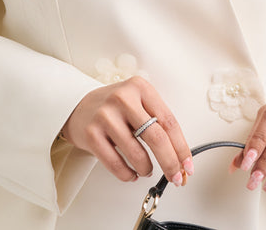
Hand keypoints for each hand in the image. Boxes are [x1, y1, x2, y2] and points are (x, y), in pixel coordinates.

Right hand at [61, 76, 192, 185]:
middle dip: (170, 163)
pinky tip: (131, 173)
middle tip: (176, 178)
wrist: (78, 106)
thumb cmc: (114, 107)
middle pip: (156, 138)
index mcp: (140, 87)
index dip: (181, 147)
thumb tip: (180, 157)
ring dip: (147, 169)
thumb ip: (158, 122)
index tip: (187, 165)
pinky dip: (128, 175)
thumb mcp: (138, 102)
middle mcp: (123, 98)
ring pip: (137, 154)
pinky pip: (116, 164)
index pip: (169, 121)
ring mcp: (106, 115)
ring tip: (147, 169)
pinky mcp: (92, 134)